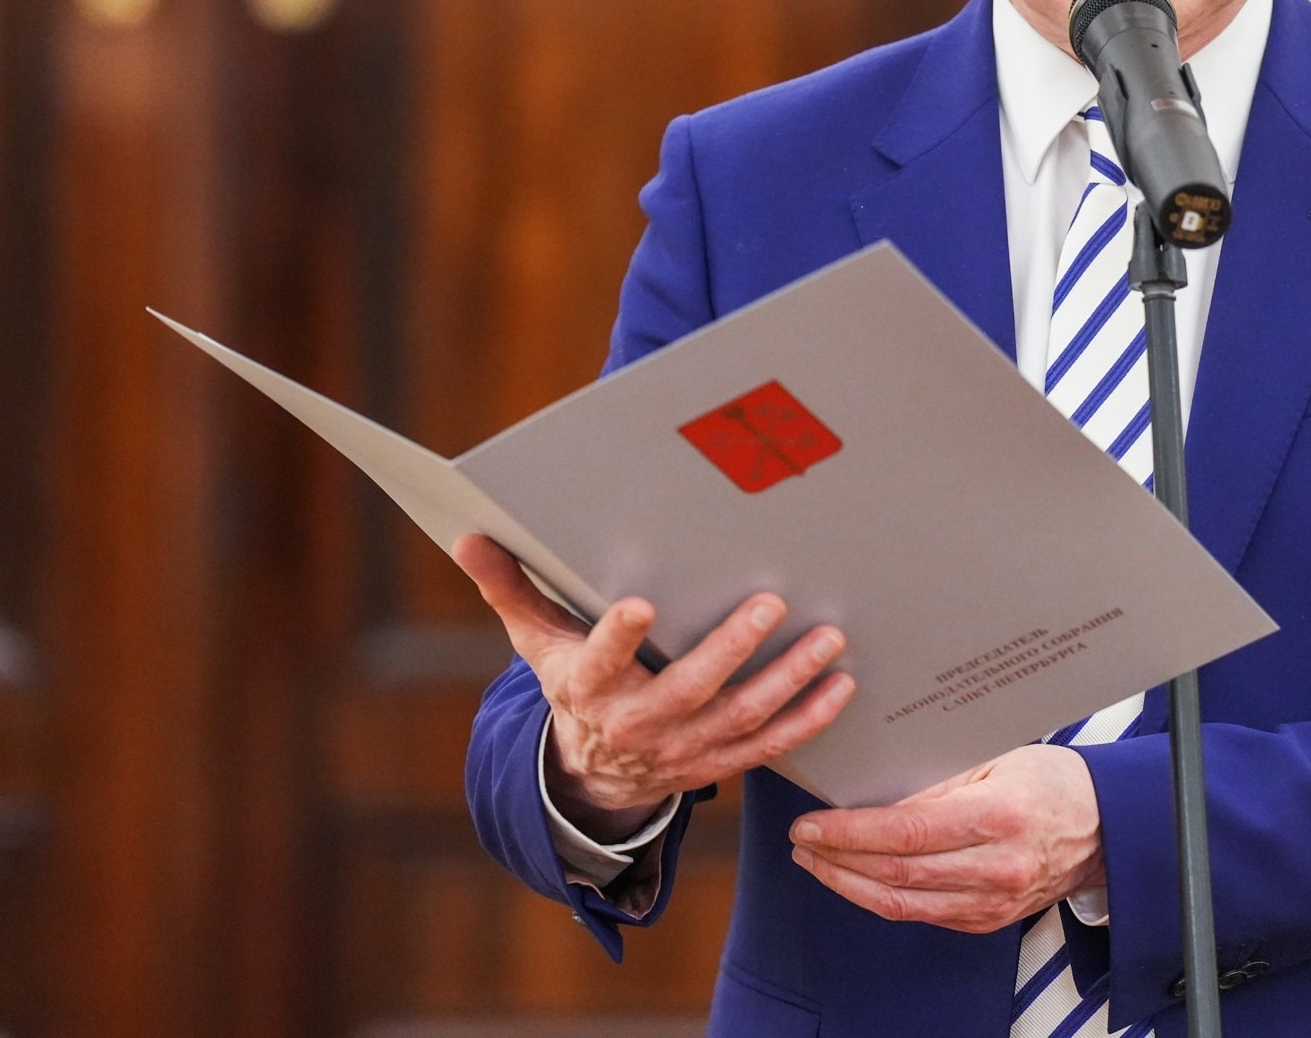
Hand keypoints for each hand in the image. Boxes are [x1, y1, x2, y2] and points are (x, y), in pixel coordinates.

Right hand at [452, 534, 855, 837]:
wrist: (592, 775)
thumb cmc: (573, 685)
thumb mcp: (537, 641)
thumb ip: (512, 587)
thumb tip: (468, 536)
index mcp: (591, 687)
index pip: (601, 660)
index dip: (619, 636)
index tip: (640, 605)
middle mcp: (640, 724)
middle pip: (690, 689)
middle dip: (732, 649)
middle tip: (770, 604)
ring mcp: (685, 749)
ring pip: (742, 718)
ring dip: (789, 681)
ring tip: (828, 639)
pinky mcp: (719, 762)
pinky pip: (769, 745)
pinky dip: (809, 718)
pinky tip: (842, 685)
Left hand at [787, 744, 1104, 932]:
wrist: (1102, 826)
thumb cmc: (1049, 781)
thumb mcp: (995, 759)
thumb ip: (938, 778)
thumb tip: (873, 787)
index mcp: (999, 818)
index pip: (908, 832)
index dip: (852, 832)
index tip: (814, 824)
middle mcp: (996, 868)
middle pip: (898, 873)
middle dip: (838, 859)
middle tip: (803, 840)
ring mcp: (992, 903)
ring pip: (903, 904)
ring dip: (849, 885)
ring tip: (816, 862)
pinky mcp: (987, 922)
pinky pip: (921, 916)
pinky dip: (881, 898)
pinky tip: (856, 879)